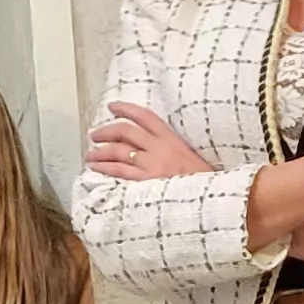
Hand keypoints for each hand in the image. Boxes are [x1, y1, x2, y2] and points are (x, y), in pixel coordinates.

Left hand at [82, 101, 214, 181]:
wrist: (213, 197)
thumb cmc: (202, 180)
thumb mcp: (190, 156)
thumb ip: (171, 148)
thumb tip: (148, 146)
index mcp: (172, 140)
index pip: (146, 117)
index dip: (127, 108)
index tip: (113, 106)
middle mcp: (160, 148)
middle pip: (126, 131)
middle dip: (106, 131)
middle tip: (94, 134)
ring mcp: (153, 164)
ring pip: (119, 150)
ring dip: (100, 151)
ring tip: (90, 154)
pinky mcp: (147, 180)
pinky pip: (120, 171)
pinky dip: (105, 167)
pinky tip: (95, 166)